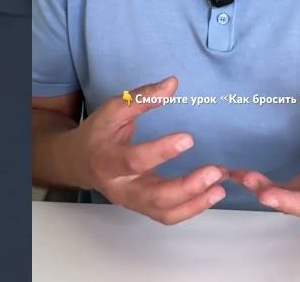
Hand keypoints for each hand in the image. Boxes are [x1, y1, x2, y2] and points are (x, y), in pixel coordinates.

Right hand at [69, 75, 227, 224]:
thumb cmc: (98, 133)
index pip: (135, 161)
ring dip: (196, 202)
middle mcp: (120, 187)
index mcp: (108, 160)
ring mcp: (133, 201)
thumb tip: (173, 83)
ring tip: (220, 187)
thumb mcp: (113, 110)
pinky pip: (169, 215)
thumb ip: (142, 98)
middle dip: (187, 187)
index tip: (189, 138)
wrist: (79, 162)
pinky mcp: (144, 207)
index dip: (162, 151)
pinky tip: (211, 194)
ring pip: (165, 212)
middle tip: (215, 172)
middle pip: (155, 197)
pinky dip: (193, 208)